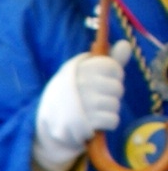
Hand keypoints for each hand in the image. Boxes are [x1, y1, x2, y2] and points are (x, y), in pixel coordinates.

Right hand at [34, 51, 125, 170]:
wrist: (45, 127)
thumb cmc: (70, 96)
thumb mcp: (84, 74)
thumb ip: (109, 60)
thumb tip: (126, 43)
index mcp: (78, 68)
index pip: (111, 67)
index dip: (113, 76)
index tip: (102, 82)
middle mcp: (80, 83)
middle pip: (117, 87)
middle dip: (111, 96)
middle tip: (95, 101)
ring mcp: (82, 103)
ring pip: (115, 104)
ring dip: (108, 111)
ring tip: (93, 113)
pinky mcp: (86, 123)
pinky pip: (113, 119)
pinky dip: (107, 124)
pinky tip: (95, 123)